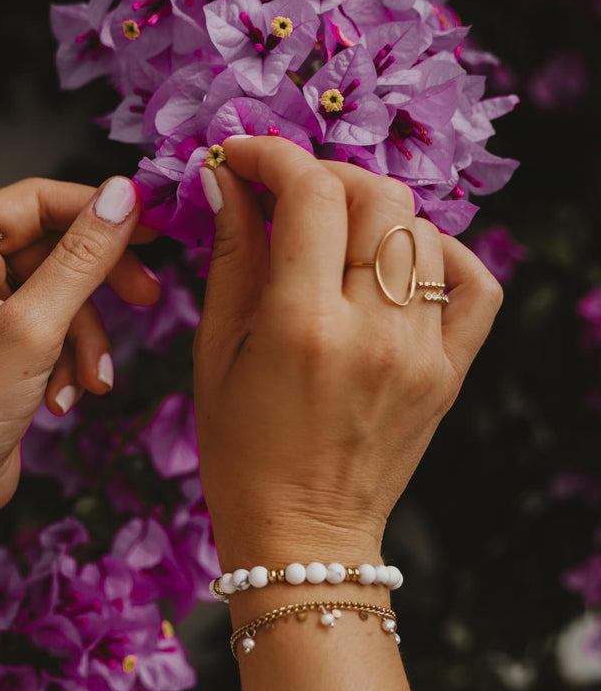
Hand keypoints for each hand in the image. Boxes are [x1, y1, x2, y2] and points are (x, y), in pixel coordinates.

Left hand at [0, 176, 157, 564]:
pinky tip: (65, 397)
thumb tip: (122, 198)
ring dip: (86, 341)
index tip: (152, 226)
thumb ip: (81, 260)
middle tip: (146, 298)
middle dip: (100, 286)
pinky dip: (71, 363)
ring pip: (66, 297)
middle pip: (58, 249)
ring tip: (89, 381)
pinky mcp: (8, 348)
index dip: (97, 210)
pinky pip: (59, 333)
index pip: (37, 201)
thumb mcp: (31, 330)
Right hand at [194, 136, 502, 566]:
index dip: (271, 156)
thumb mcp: (216, 355)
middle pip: (373, 197)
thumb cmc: (239, 453)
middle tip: (287, 196)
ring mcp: (420, 351)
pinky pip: (475, 283)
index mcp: (302, 326)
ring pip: (421, 229)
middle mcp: (372, 330)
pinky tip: (403, 264)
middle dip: (323, 177)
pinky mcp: (449, 371)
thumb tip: (226, 183)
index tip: (243, 156)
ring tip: (335, 237)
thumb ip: (228, 260)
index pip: (308, 194)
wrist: (301, 534)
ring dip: (372, 213)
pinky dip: (444, 254)